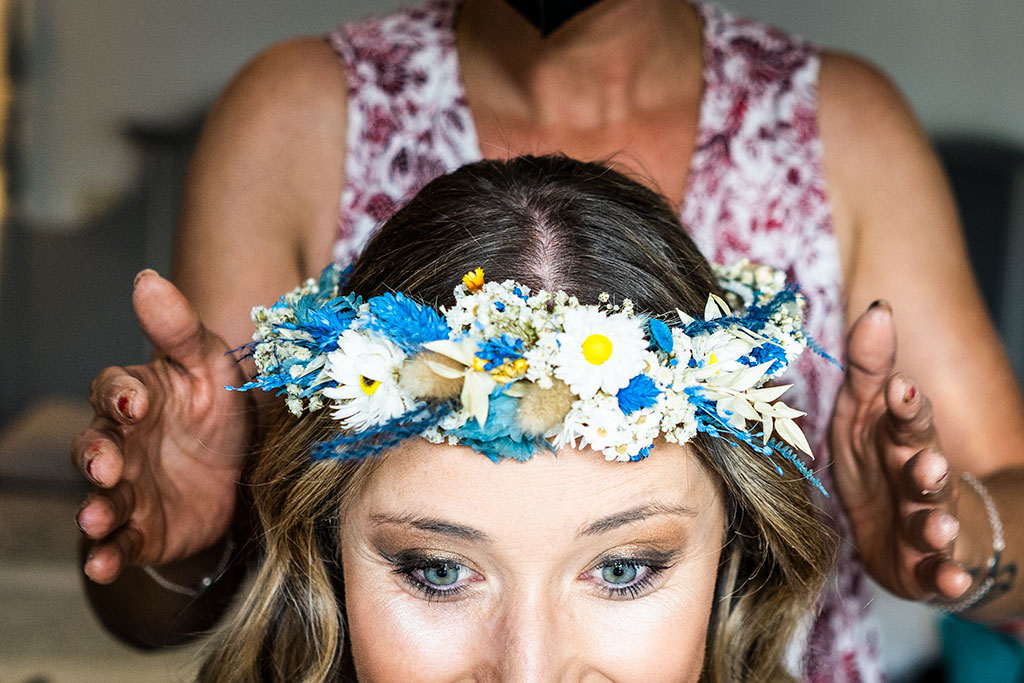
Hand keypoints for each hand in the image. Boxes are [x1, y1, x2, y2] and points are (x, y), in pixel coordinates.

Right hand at [72, 270, 250, 583]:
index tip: (137, 404)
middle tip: (108, 466)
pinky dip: (108, 553)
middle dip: (96, 456)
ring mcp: (128, 489)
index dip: (121, 396)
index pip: (115, 390)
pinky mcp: (140, 530)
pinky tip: (104, 561)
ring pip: (100, 497)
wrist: (243, 472)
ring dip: (95, 508)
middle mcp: (123, 443)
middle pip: (95, 446)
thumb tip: (146, 279)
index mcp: (140, 397)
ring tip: (96, 519)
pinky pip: (118, 542)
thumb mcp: (211, 366)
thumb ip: (180, 330)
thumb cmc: (218, 408)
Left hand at [830, 301, 972, 601]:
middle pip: (926, 473)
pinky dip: (946, 578)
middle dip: (927, 468)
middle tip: (927, 464)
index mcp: (903, 443)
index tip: (902, 389)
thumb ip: (869, 368)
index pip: (906, 421)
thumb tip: (879, 309)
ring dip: (938, 525)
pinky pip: (937, 576)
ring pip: (935, 525)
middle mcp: (922, 484)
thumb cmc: (884, 464)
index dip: (904, 408)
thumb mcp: (865, 415)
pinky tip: (950, 580)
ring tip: (939, 527)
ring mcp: (928, 527)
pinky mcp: (924, 568)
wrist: (910, 531)